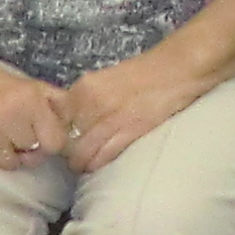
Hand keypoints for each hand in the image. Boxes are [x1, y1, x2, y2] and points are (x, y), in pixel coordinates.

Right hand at [0, 48, 73, 171]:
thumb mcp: (32, 86)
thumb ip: (58, 103)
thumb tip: (74, 125)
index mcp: (31, 101)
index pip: (55, 142)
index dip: (51, 142)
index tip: (43, 137)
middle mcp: (12, 116)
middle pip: (34, 153)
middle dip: (31, 148)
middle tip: (22, 137)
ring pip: (14, 162)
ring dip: (12, 155)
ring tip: (5, 138)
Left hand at [58, 46, 217, 171]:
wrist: (178, 69)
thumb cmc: (147, 73)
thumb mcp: (107, 79)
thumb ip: (89, 98)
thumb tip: (75, 119)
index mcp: (84, 87)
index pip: (56, 119)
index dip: (58, 133)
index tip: (63, 139)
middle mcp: (91, 103)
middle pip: (65, 138)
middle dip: (67, 150)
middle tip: (73, 155)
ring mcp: (109, 119)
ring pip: (80, 153)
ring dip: (80, 162)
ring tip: (84, 165)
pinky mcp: (128, 132)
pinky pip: (102, 157)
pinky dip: (96, 165)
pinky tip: (97, 166)